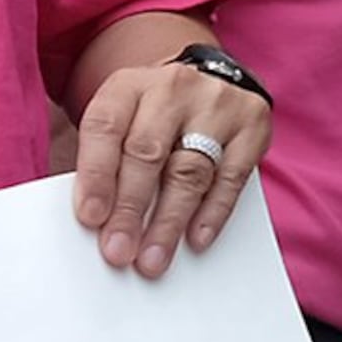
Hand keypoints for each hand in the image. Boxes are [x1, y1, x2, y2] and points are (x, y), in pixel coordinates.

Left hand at [71, 59, 270, 276]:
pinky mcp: (251, 125)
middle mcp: (172, 89)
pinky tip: (196, 239)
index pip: (106, 127)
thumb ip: (104, 163)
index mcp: (129, 85)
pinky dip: (213, 212)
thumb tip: (94, 221)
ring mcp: (216, 104)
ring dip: (169, 221)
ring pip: (190, 170)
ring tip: (153, 258)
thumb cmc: (153, 118)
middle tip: (118, 250)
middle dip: (130, 208)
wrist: (208, 83)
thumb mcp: (121, 122)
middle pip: (147, 152)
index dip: (96, 174)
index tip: (90, 218)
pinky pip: (232, 176)